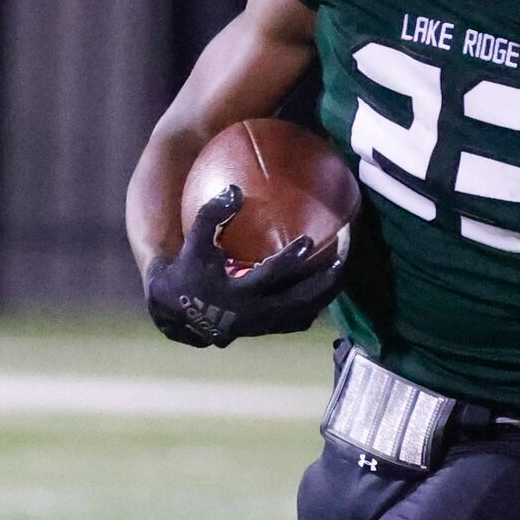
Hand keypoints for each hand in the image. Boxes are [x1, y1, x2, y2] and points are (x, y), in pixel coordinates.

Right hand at [143, 186, 345, 346]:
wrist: (177, 313)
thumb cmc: (186, 274)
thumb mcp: (194, 245)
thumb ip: (211, 217)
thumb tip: (234, 190)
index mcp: (236, 294)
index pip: (270, 277)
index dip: (290, 260)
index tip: (309, 241)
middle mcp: (254, 314)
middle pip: (300, 301)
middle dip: (324, 282)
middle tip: (341, 259)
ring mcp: (263, 326)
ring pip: (304, 313)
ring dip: (325, 294)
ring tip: (340, 271)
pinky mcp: (266, 330)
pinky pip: (298, 321)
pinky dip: (314, 306)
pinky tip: (324, 289)